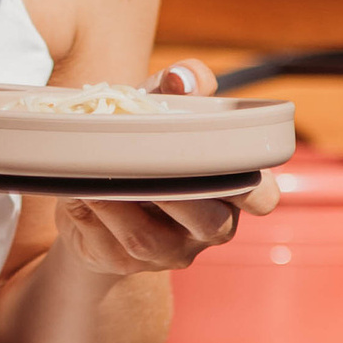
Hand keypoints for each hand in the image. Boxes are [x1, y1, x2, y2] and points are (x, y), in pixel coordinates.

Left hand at [52, 59, 283, 275]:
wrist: (95, 190)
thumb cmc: (147, 141)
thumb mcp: (165, 105)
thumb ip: (182, 84)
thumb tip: (181, 79)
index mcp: (232, 190)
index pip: (263, 199)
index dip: (255, 189)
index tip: (226, 163)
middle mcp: (210, 227)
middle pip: (210, 225)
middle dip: (177, 195)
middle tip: (145, 161)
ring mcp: (170, 252)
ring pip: (150, 239)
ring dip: (120, 203)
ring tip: (95, 170)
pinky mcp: (127, 263)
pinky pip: (111, 242)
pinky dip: (92, 212)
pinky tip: (78, 187)